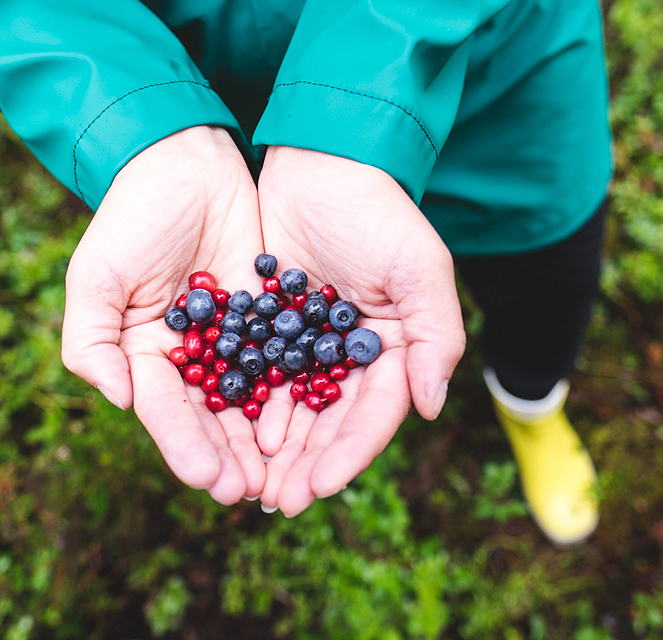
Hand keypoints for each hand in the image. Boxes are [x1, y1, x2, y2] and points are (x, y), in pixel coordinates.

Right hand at [61, 126, 265, 503]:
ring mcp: (230, 340)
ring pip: (249, 400)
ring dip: (262, 440)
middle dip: (228, 456)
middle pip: (210, 417)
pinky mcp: (266, 318)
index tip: (207, 478)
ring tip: (281, 475)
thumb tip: (117, 399)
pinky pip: (282, 361)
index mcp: (143, 355)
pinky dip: (294, 393)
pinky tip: (311, 421)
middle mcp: (188, 357)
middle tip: (251, 492)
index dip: (185, 446)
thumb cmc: (131, 216)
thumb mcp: (97, 275)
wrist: (185, 162)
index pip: (165, 411)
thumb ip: (91, 340)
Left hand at [255, 146, 465, 515]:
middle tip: (277, 501)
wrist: (324, 161)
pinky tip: (227, 431)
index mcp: (394, 351)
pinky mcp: (269, 327)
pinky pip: (257, 374)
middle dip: (305, 465)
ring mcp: (308, 344)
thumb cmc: (380, 212)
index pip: (373, 415)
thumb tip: (430, 409)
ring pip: (290, 409)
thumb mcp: (420, 268)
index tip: (320, 487)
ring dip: (272, 448)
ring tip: (250, 481)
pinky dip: (245, 405)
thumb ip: (435, 338)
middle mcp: (351, 356)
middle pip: (329, 424)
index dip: (348, 454)